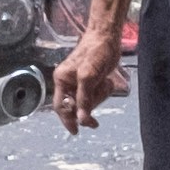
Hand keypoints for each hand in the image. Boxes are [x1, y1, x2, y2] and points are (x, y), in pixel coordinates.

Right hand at [54, 4, 127, 129]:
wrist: (108, 37)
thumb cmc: (95, 52)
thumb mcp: (88, 76)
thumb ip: (84, 99)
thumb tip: (81, 119)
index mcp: (61, 80)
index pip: (61, 107)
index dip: (67, 120)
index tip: (76, 131)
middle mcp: (68, 82)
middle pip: (76, 106)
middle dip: (90, 104)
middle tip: (99, 99)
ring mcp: (81, 82)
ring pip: (89, 101)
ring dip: (99, 96)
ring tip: (104, 83)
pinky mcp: (92, 81)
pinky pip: (97, 95)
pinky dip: (104, 91)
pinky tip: (107, 81)